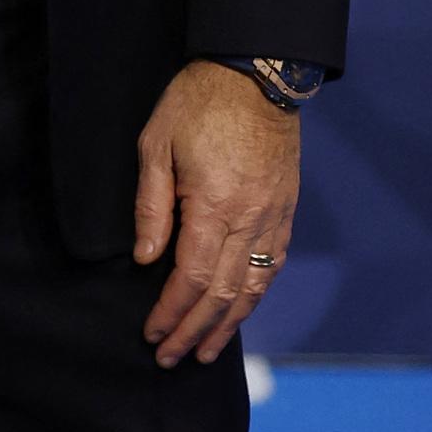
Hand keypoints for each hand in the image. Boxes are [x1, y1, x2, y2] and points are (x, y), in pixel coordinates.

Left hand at [133, 60, 300, 368]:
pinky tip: (240, 311)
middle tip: (171, 357)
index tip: (152, 333)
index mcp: (214, 205)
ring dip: (228, 325)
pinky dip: (254, 296)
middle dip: (194, 330)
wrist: (256, 74)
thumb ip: (151, 205)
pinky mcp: (285, 210)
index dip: (171, 311)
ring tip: (206, 352)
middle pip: (223, 294)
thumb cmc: (197, 102)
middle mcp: (250, 220)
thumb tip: (146, 259)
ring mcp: (273, 218)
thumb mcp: (156, 143)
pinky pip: (271, 266)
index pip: (191, 277)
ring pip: (253, 287)